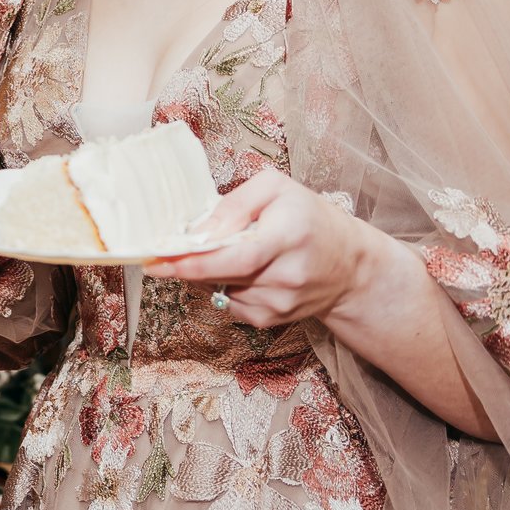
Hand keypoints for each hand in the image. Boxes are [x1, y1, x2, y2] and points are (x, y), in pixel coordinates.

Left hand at [148, 169, 383, 326]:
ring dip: (207, 273)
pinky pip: (230, 303)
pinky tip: (241, 272)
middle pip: (223, 274)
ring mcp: (281, 303)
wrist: (349, 266)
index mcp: (290, 235)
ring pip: (221, 289)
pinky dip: (223, 286)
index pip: (237, 257)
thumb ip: (235, 204)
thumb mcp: (277, 190)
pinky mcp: (273, 320)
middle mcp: (288, 275)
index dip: (196, 261)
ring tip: (224, 252)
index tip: (160, 259)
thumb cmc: (309, 219)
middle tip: (159, 256)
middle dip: (186, 266)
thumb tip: (198, 230)